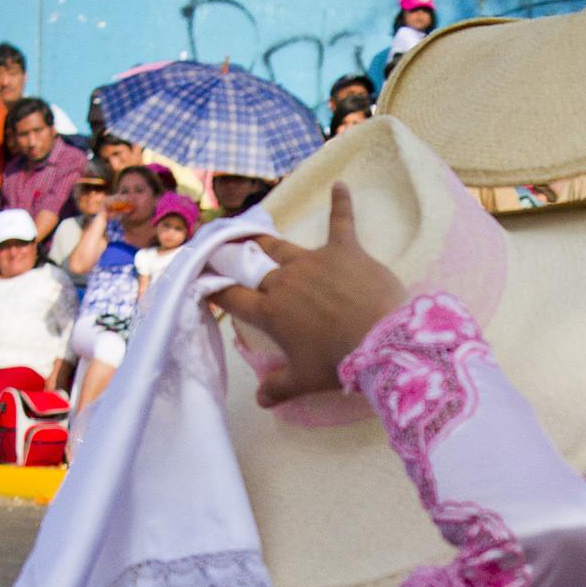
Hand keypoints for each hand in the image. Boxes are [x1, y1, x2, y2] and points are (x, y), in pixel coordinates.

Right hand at [209, 182, 407, 405]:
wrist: (382, 340)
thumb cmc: (339, 363)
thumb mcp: (306, 380)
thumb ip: (279, 388)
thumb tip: (259, 401)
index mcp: (271, 312)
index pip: (233, 298)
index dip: (216, 291)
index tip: (203, 285)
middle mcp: (285, 281)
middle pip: (253, 267)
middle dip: (235, 261)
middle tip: (225, 255)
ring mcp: (314, 261)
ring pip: (281, 246)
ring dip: (266, 241)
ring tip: (253, 234)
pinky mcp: (345, 249)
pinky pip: (342, 221)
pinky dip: (341, 203)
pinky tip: (341, 185)